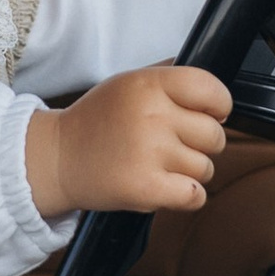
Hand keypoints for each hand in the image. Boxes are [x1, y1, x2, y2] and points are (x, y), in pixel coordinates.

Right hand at [25, 63, 231, 222]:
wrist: (56, 158)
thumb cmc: (96, 122)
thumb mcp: (127, 84)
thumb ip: (167, 79)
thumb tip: (210, 87)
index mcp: (148, 85)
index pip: (212, 89)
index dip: (218, 106)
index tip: (206, 115)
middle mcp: (152, 116)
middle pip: (214, 136)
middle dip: (200, 144)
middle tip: (170, 145)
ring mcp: (150, 153)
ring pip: (206, 168)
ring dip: (188, 172)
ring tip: (157, 165)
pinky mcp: (146, 188)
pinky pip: (196, 196)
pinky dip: (185, 196)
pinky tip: (164, 186)